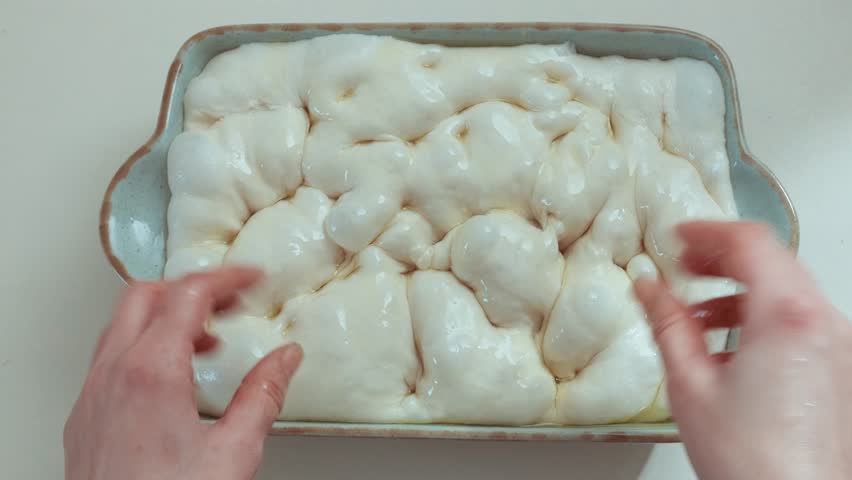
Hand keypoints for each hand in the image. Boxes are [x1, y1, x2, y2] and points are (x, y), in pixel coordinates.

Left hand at [64, 267, 302, 479]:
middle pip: (144, 295)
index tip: (250, 278)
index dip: (225, 278)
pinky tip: (170, 377)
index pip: (188, 294)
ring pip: (121, 325)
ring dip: (164, 317)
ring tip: (206, 337)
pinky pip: (108, 359)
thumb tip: (285, 358)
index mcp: (152, 371)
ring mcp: (91, 395)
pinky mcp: (83, 418)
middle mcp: (112, 375)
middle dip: (190, 287)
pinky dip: (142, 346)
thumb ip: (263, 396)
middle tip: (229, 299)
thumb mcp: (234, 454)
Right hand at [635, 221, 850, 479]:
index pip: (750, 241)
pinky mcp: (837, 365)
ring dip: (740, 286)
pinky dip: (761, 312)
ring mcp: (836, 344)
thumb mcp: (689, 383)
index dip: (707, 231)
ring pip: (787, 287)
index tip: (677, 236)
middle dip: (722, 256)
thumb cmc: (751, 460)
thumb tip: (648, 287)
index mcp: (786, 315)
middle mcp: (821, 321)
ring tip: (697, 307)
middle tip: (683, 263)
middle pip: (772, 259)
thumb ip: (666, 323)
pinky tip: (727, 340)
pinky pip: (798, 317)